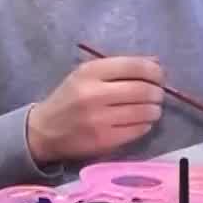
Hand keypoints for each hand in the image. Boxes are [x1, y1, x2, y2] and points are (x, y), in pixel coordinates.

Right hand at [25, 55, 163, 163]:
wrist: (44, 131)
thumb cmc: (69, 98)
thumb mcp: (87, 74)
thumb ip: (120, 67)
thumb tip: (156, 63)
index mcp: (90, 72)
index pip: (134, 66)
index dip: (154, 71)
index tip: (159, 76)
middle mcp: (94, 94)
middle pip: (143, 90)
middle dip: (157, 92)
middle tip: (157, 94)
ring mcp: (100, 119)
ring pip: (145, 111)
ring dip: (155, 109)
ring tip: (151, 108)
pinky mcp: (104, 140)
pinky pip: (139, 129)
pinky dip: (146, 124)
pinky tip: (140, 121)